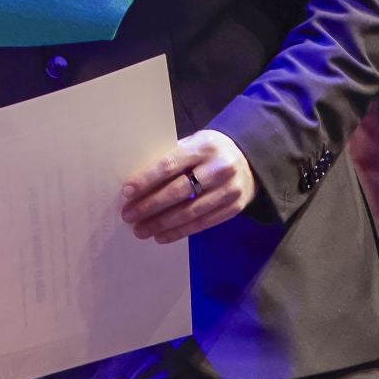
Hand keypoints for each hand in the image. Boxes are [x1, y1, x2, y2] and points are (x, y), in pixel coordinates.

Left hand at [118, 129, 257, 243]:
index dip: (147, 180)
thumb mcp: (194, 143)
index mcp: (203, 147)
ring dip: (162, 223)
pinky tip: (162, 236)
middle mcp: (219, 168)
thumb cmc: (210, 151)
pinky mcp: (234, 208)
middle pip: (178, 191)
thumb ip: (172, 156)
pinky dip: (180, 232)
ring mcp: (229, 190)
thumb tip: (138, 179)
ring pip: (190, 211)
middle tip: (128, 215)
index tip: (127, 192)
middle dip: (150, 205)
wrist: (251, 160)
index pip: (169, 165)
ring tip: (141, 230)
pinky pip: (203, 223)